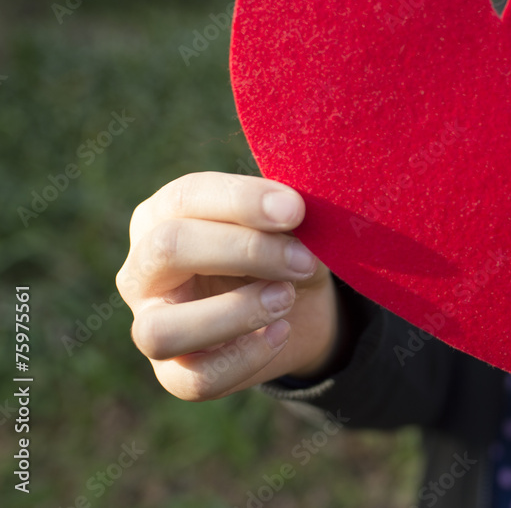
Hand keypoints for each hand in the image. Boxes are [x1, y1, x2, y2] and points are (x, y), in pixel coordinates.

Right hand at [116, 172, 339, 400]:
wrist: (298, 304)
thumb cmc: (281, 250)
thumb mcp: (287, 226)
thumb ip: (283, 216)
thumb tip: (291, 212)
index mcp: (162, 215)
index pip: (185, 197)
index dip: (242, 201)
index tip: (295, 210)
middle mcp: (142, 269)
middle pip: (167, 249)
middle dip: (246, 251)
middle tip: (302, 260)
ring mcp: (149, 324)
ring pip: (160, 330)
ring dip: (235, 313)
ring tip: (285, 297)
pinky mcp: (172, 373)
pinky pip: (195, 380)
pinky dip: (247, 357)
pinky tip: (281, 332)